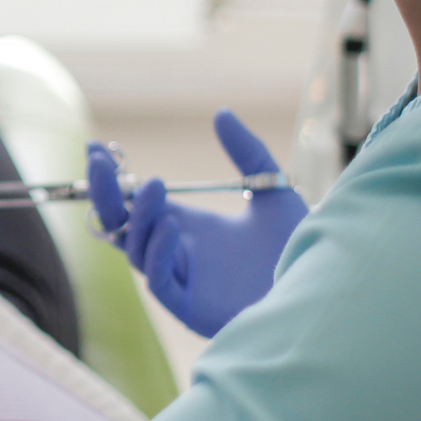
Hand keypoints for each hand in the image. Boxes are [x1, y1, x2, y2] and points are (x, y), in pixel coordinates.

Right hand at [89, 111, 307, 337]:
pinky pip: (160, 281)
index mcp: (188, 227)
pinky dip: (159, 252)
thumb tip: (221, 113)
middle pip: (122, 225)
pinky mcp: (191, 308)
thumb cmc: (300, 248)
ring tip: (154, 185)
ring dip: (141, 216)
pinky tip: (174, 224)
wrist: (324, 289)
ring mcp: (182, 281)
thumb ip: (247, 152)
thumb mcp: (273, 190)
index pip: (135, 202)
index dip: (113, 177)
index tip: (95, 146)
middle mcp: (177, 252)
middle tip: (98, 161)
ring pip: (136, 249)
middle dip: (105, 193)